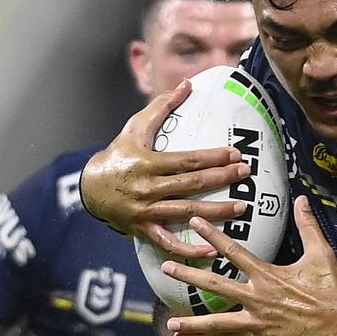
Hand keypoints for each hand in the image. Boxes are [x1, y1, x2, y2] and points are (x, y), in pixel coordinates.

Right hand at [80, 78, 252, 257]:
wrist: (90, 188)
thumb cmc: (118, 155)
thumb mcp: (135, 128)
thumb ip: (162, 107)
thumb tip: (187, 85)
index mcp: (148, 163)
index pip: (187, 160)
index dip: (213, 157)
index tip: (236, 154)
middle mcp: (148, 188)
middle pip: (191, 185)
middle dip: (222, 179)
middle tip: (246, 174)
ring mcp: (146, 212)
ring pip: (186, 214)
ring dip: (216, 212)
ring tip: (241, 207)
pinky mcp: (144, 230)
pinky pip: (169, 243)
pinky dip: (190, 249)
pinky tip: (213, 250)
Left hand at [163, 195, 336, 335]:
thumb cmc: (333, 287)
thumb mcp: (320, 252)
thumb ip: (308, 225)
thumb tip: (301, 199)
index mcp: (267, 275)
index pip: (234, 251)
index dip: (212, 235)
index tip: (194, 223)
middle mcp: (258, 298)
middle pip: (216, 285)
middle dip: (189, 276)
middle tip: (166, 268)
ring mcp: (259, 323)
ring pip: (220, 323)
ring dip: (193, 324)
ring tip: (171, 325)